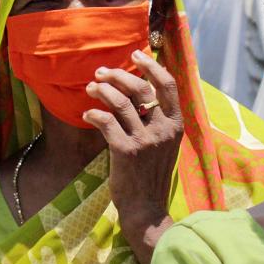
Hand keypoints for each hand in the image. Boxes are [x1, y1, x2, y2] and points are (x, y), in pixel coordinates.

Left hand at [83, 49, 182, 262]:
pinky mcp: (126, 151)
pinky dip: (94, 113)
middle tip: (101, 72)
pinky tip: (87, 113)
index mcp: (175, 125)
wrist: (146, 209)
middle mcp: (163, 129)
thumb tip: (139, 92)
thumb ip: (157, 121)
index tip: (134, 54)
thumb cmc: (151, 176)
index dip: (151, 65)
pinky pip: (106, 122)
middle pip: (140, 87)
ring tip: (91, 88)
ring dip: (102, 90)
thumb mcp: (164, 145)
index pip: (168, 84)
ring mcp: (145, 140)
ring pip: (121, 102)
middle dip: (118, 75)